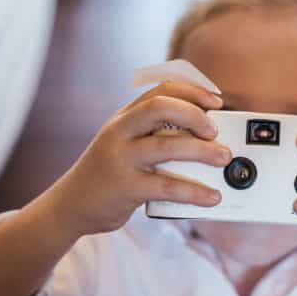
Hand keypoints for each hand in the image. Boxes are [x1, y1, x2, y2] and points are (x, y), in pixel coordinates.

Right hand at [46, 79, 231, 236]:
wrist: (71, 205)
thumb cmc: (109, 173)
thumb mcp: (124, 144)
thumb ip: (154, 135)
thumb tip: (206, 137)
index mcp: (124, 117)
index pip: (161, 90)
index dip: (193, 91)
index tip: (216, 101)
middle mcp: (120, 132)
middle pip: (160, 107)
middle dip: (195, 115)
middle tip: (216, 132)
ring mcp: (121, 158)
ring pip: (167, 146)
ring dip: (202, 151)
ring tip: (224, 159)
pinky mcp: (125, 188)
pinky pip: (167, 186)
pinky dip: (194, 191)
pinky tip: (211, 196)